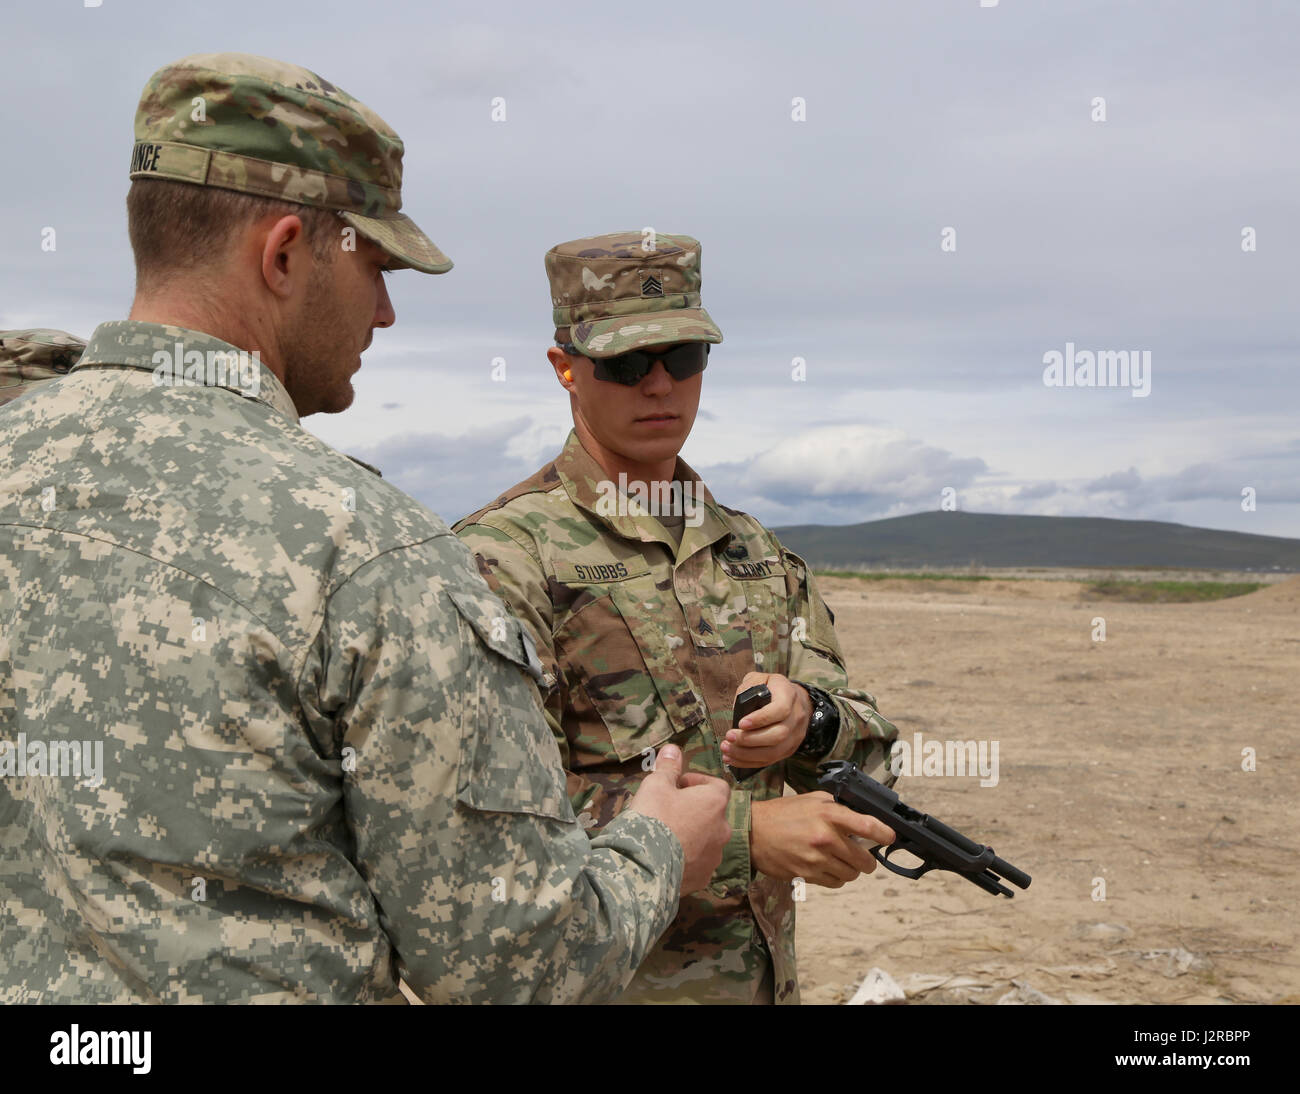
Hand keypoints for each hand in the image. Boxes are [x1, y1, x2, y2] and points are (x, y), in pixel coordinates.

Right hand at [625, 744, 731, 894]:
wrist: (645, 865)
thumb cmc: (654, 817)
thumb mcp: (656, 784)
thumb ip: (668, 767)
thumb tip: (673, 749)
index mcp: (715, 803)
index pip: (717, 786)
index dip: (698, 782)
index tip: (678, 785)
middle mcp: (722, 829)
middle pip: (712, 814)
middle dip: (693, 810)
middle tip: (669, 810)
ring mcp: (714, 857)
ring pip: (706, 840)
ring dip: (692, 835)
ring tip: (666, 836)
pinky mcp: (703, 878)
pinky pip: (698, 863)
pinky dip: (687, 858)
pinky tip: (667, 857)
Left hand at [721, 672, 812, 769]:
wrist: (795, 700)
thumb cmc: (772, 688)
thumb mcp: (760, 678)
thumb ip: (748, 687)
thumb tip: (738, 709)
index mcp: (789, 695)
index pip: (780, 710)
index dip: (761, 719)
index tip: (741, 723)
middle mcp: (796, 717)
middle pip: (778, 735)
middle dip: (750, 740)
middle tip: (729, 738)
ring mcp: (795, 735)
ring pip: (774, 752)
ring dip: (747, 754)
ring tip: (727, 750)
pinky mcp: (789, 749)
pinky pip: (771, 760)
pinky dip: (750, 762)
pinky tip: (733, 759)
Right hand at [750, 792, 895, 887]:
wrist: (752, 832)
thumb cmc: (782, 814)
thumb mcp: (811, 800)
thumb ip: (836, 807)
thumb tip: (860, 819)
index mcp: (828, 814)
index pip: (868, 826)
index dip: (884, 834)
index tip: (889, 837)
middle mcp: (825, 838)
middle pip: (864, 860)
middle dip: (867, 860)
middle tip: (862, 855)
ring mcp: (817, 859)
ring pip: (851, 875)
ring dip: (851, 870)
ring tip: (840, 861)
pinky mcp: (807, 875)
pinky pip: (835, 883)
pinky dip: (835, 878)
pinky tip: (826, 867)